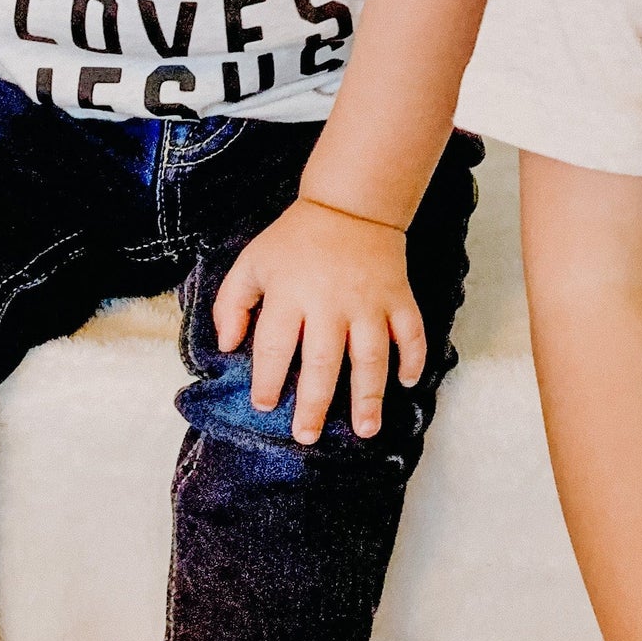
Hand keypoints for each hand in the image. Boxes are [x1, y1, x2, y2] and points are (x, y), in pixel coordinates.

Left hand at [212, 199, 424, 442]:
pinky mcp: (398, 296)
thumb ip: (232, 303)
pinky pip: (411, 331)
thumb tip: (228, 347)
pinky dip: (413, 357)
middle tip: (307, 436)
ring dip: (369, 395)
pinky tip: (407, 384)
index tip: (264, 405)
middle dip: (314, 404)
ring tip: (366, 430)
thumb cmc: (295, 240)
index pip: (274, 346)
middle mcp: (330, 302)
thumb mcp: (252, 262)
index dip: (266, 380)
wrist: (350, 204)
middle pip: (321, 362)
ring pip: (371, 355)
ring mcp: (369, 301)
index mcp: (290, 294)